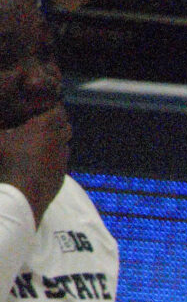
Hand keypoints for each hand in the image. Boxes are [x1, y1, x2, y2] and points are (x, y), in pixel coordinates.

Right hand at [0, 106, 70, 221]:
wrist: (20, 197)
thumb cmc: (6, 164)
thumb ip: (0, 125)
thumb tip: (0, 116)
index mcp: (43, 128)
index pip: (58, 110)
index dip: (52, 106)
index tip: (44, 104)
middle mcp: (58, 141)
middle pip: (65, 126)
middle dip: (57, 122)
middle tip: (41, 121)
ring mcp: (62, 160)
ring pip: (65, 143)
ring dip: (57, 139)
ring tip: (40, 139)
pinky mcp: (62, 175)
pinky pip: (62, 160)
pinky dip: (55, 156)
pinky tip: (40, 159)